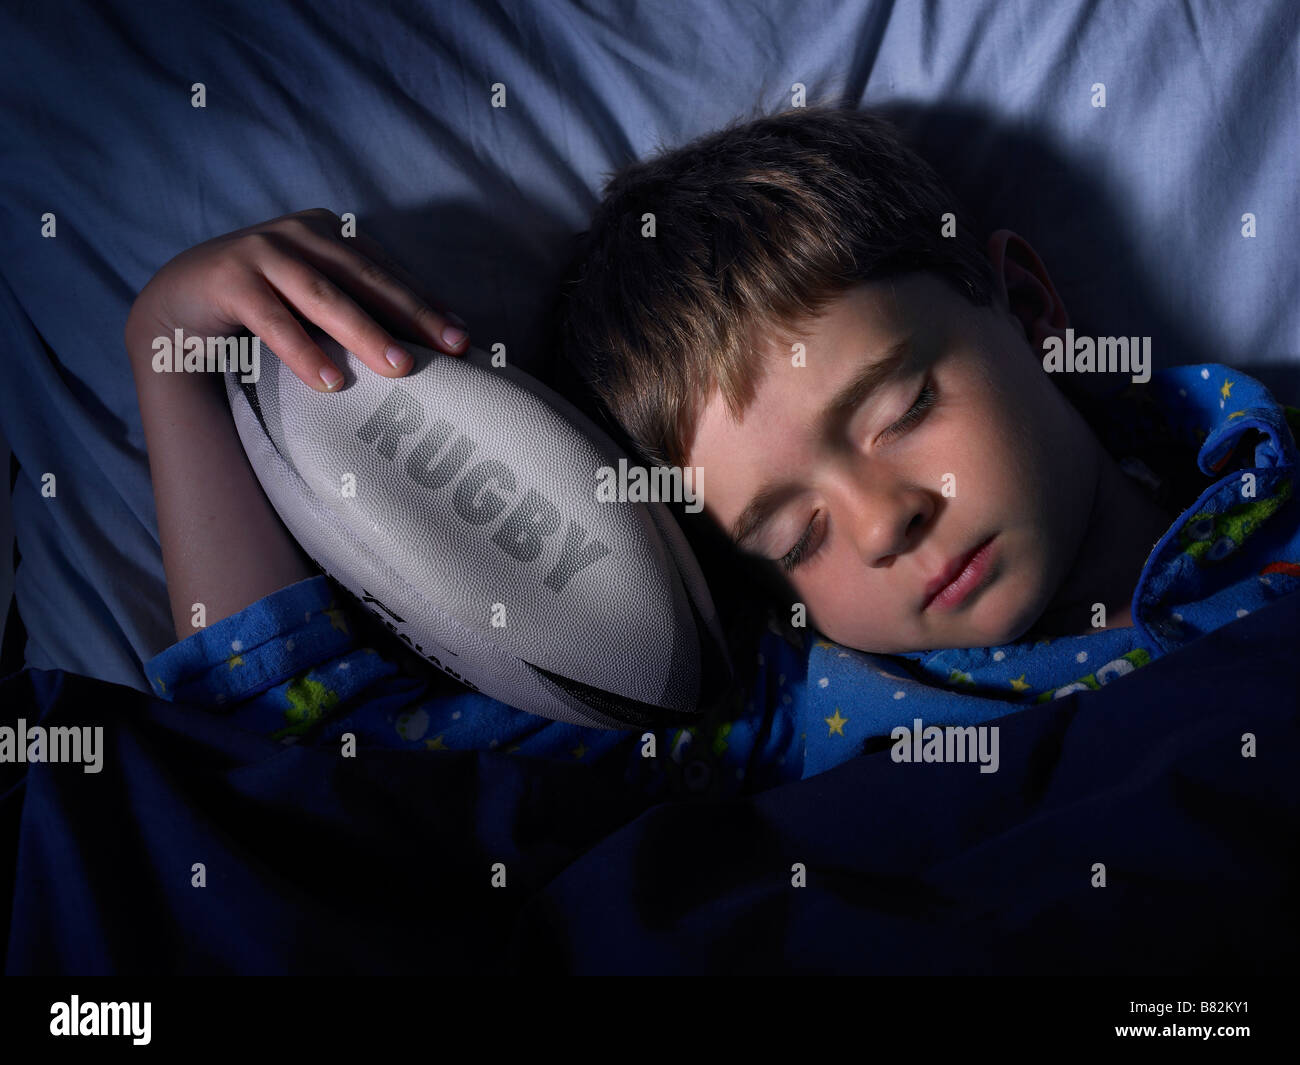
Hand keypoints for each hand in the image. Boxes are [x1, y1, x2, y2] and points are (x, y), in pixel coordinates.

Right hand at [125, 208, 468, 391]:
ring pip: (322, 296)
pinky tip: (329, 381)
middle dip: (410, 316)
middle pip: (364, 279)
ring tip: (399, 369)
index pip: (386, 273)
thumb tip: (435, 337)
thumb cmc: (264, 307)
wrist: (179, 305)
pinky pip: (273, 319)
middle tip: (449, 350)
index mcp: (328, 235)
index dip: (426, 305)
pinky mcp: (226, 278)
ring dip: (363, 333)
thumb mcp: (315, 301)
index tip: (463, 340)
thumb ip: (360, 307)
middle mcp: (297, 234)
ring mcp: (260, 250)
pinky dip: (302, 351)